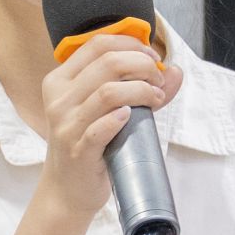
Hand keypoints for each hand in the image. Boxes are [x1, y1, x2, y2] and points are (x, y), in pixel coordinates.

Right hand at [35, 32, 184, 220]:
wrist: (67, 189)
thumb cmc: (88, 144)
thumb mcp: (104, 110)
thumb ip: (138, 88)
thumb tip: (174, 71)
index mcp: (60, 80)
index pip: (97, 44)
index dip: (131, 44)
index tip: (153, 56)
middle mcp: (59, 99)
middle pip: (108, 63)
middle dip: (143, 66)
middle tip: (159, 80)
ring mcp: (66, 125)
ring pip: (108, 92)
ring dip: (141, 91)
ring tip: (156, 98)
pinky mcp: (78, 150)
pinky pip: (100, 128)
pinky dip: (121, 118)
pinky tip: (132, 116)